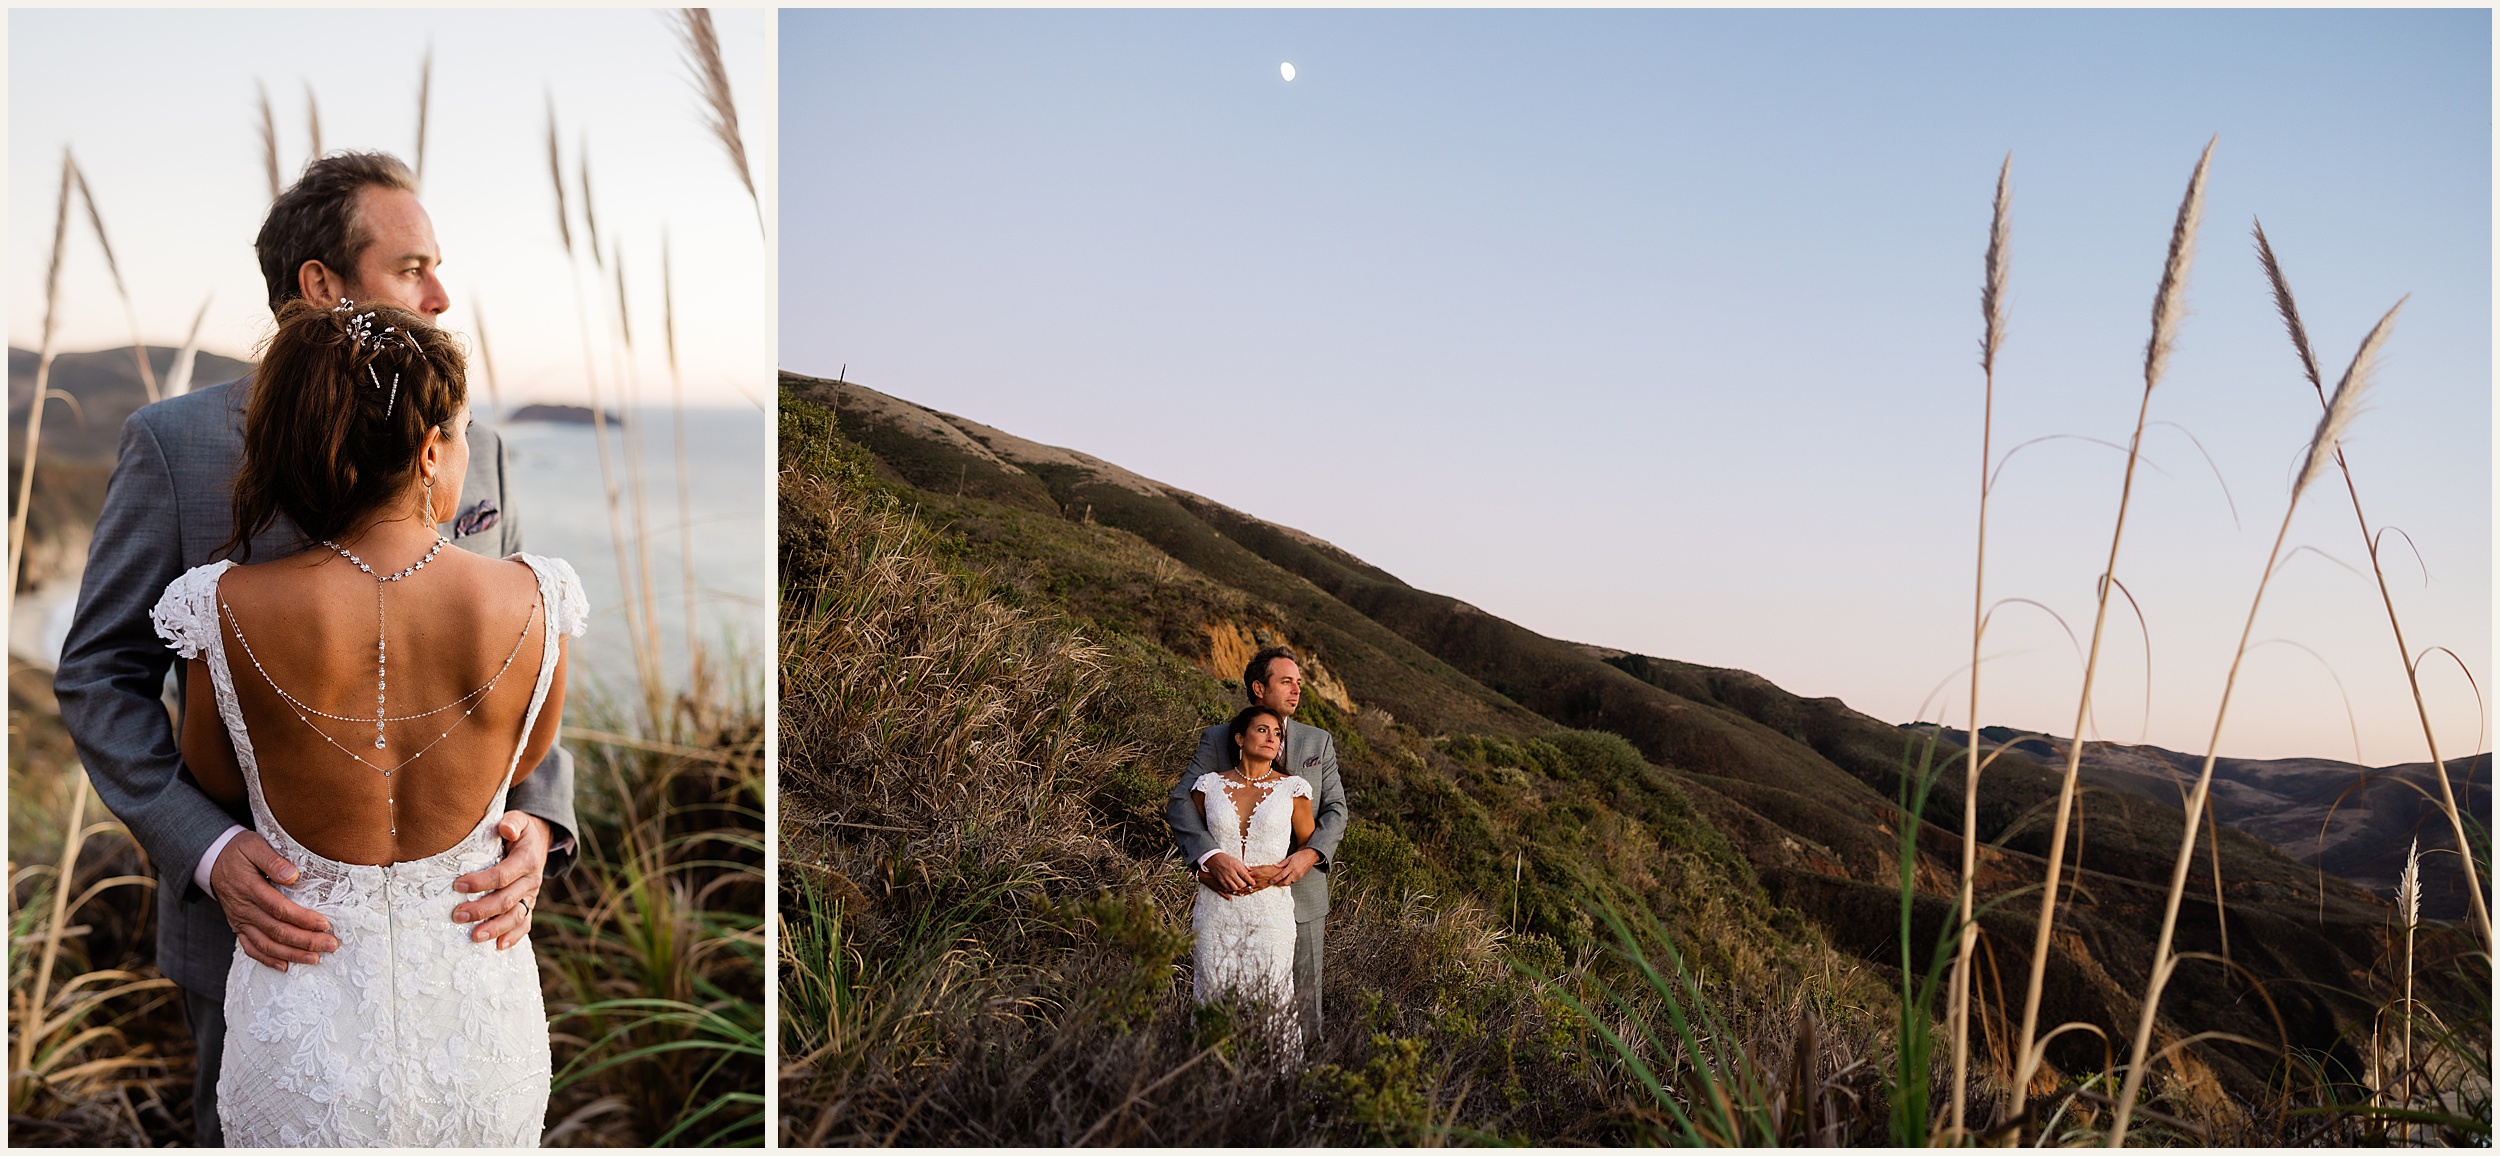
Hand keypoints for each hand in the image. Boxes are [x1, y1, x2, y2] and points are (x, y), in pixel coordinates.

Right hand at [212, 832, 335, 970]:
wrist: (213, 860)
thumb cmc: (239, 851)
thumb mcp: (254, 846)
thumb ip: (272, 860)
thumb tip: (293, 875)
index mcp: (249, 888)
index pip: (279, 908)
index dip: (302, 919)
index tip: (324, 924)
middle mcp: (243, 908)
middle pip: (276, 930)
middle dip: (305, 940)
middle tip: (330, 945)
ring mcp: (239, 920)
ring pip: (266, 944)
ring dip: (291, 954)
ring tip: (315, 958)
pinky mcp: (238, 927)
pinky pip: (250, 948)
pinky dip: (267, 959)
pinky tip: (285, 966)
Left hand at [451, 811, 548, 948]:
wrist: (539, 841)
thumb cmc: (520, 831)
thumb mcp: (519, 820)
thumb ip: (512, 822)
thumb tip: (505, 829)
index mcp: (527, 860)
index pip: (503, 875)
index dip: (480, 882)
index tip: (457, 885)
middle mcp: (531, 880)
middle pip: (507, 900)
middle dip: (482, 910)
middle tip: (458, 915)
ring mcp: (531, 895)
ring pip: (516, 916)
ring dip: (495, 928)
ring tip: (475, 936)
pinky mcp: (528, 904)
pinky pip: (525, 923)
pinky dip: (514, 936)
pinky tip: (499, 946)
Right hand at [1196, 852, 1258, 896]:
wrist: (1215, 859)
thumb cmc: (1226, 859)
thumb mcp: (1236, 861)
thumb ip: (1243, 867)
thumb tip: (1250, 872)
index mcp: (1236, 867)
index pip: (1245, 876)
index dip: (1251, 881)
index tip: (1253, 883)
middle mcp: (1231, 873)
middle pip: (1241, 884)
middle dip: (1244, 885)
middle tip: (1245, 883)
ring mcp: (1225, 877)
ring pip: (1235, 888)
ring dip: (1238, 887)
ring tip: (1239, 884)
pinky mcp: (1221, 880)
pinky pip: (1228, 888)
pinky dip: (1232, 889)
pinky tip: (1233, 886)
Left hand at [1268, 848, 1320, 889]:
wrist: (1311, 856)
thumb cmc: (1301, 855)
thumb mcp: (1290, 857)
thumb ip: (1283, 863)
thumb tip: (1276, 866)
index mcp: (1292, 867)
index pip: (1282, 875)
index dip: (1276, 879)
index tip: (1271, 881)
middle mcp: (1296, 872)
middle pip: (1286, 882)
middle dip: (1279, 884)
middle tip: (1274, 883)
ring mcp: (1299, 875)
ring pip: (1290, 883)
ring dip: (1284, 883)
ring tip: (1279, 881)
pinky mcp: (1301, 877)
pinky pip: (1293, 881)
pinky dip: (1289, 881)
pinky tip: (1286, 879)